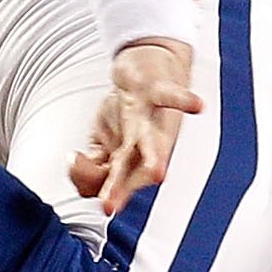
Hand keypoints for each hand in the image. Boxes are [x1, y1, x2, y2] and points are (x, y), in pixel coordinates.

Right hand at [70, 38, 202, 214]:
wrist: (150, 64)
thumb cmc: (128, 109)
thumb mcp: (101, 138)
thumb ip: (88, 164)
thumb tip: (73, 161)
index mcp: (127, 157)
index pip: (104, 180)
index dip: (87, 185)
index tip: (76, 187)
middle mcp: (140, 143)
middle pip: (124, 170)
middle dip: (115, 189)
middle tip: (107, 208)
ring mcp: (146, 117)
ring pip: (146, 141)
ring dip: (151, 157)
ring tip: (158, 175)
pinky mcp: (153, 89)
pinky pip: (168, 95)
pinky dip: (182, 99)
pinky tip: (198, 105)